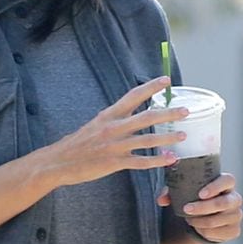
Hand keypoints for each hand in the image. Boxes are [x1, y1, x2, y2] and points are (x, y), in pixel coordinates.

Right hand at [46, 77, 187, 187]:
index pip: (132, 96)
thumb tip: (129, 116)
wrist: (57, 163)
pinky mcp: (113, 163)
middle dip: (169, 113)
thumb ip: (112, 121)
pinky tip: (170, 159)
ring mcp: (114, 146)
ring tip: (183, 136)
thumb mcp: (93, 126)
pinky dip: (157, 161)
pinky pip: (141, 162)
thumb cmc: (76, 146)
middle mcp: (112, 128)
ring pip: (147, 140)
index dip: (150, 87)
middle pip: (146, 117)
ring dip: (168, 138)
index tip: (166, 80)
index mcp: (107, 116)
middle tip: (186, 111)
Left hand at [159, 172, 242, 243]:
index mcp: (225, 184)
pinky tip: (198, 227)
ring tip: (189, 219)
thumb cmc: (194, 198)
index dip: (216, 186)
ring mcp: (236, 215)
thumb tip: (161, 200)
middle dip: (203, 207)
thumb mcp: (183, 191)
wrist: (204, 217)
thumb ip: (171, 192)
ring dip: (200, 221)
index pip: (228, 180)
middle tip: (186, 209)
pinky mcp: (234, 230)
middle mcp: (234, 198)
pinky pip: (219, 232)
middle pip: (224, 202)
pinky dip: (205, 231)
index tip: (200, 194)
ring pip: (218, 220)